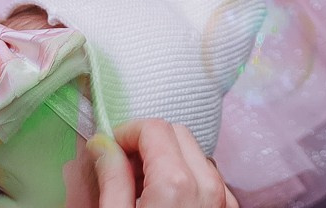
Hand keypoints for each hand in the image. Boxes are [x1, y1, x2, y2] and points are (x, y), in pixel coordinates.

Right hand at [86, 121, 237, 207]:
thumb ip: (112, 180)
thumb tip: (102, 145)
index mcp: (176, 183)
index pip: (154, 127)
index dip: (127, 132)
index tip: (110, 149)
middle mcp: (208, 185)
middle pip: (178, 134)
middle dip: (148, 142)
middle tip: (122, 166)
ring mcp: (223, 198)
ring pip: (196, 153)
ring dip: (169, 159)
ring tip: (142, 186)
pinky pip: (211, 178)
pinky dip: (189, 178)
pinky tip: (167, 199)